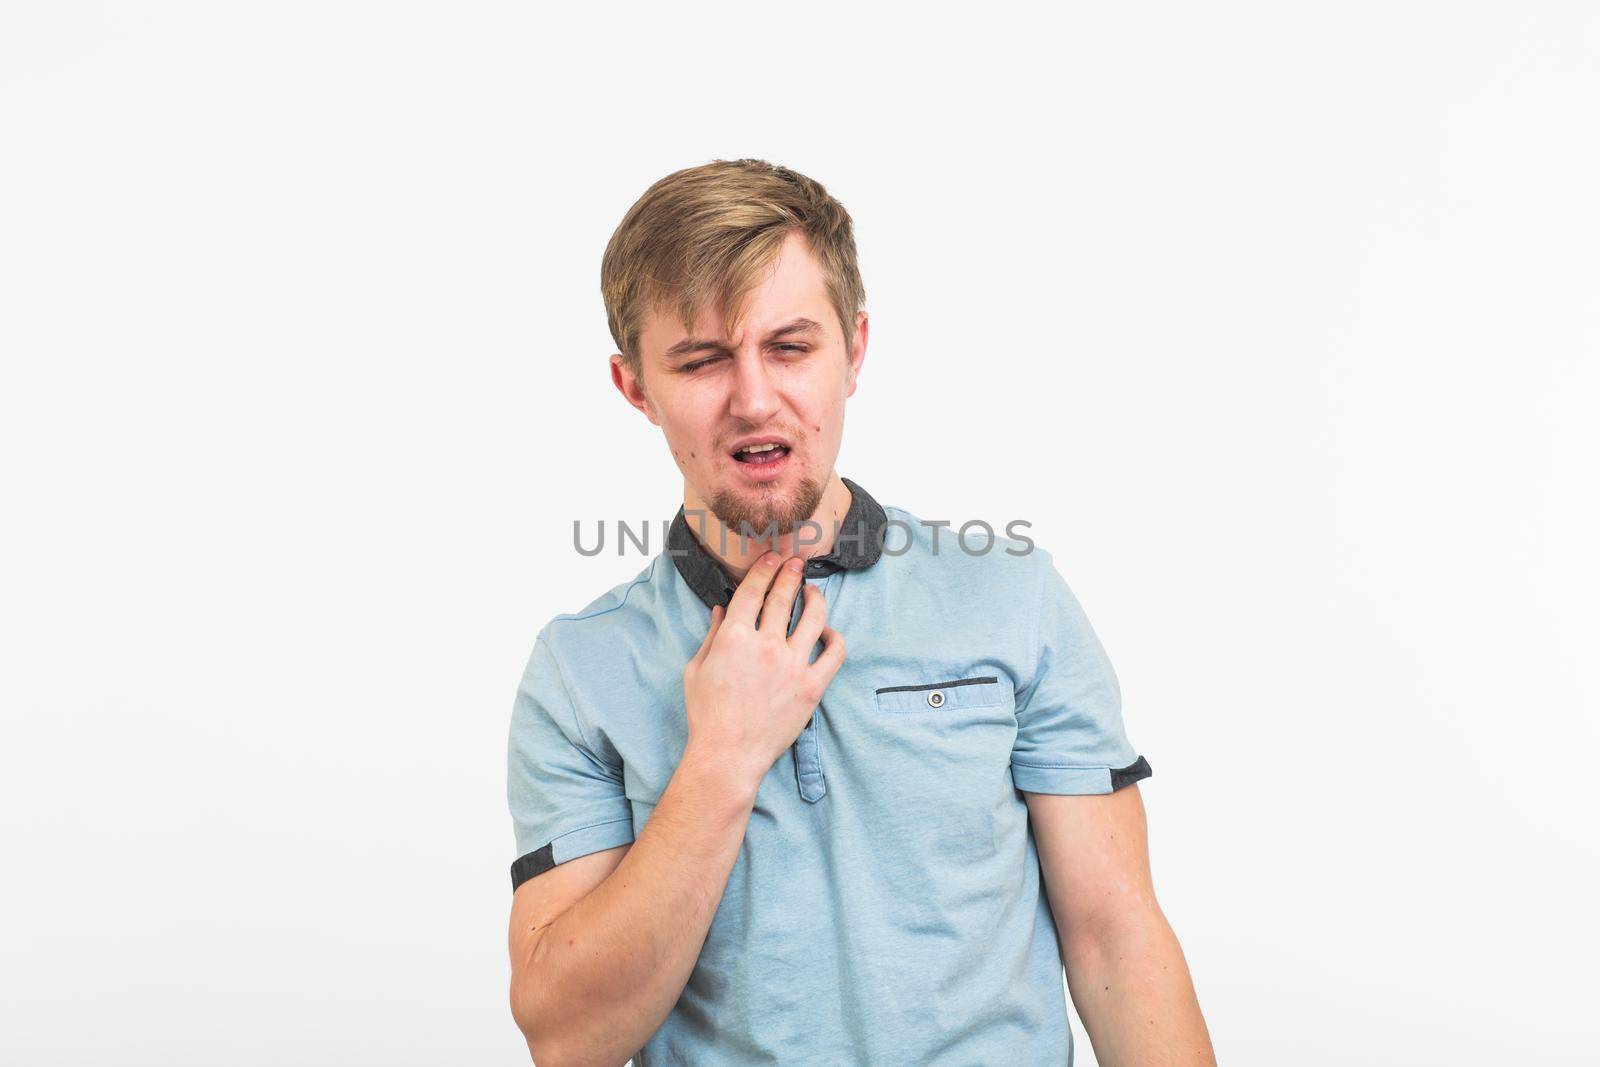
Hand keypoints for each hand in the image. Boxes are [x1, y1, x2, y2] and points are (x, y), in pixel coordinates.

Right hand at [681, 552, 845, 791]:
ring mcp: (792, 665)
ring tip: (814, 592)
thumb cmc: (707, 714)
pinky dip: (835, 637)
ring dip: (815, 598)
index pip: (753, 590)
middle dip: (791, 573)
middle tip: (796, 563)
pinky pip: (834, 653)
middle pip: (784, 597)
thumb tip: (722, 608)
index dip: (764, 569)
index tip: (772, 558)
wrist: (728, 754)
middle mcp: (765, 645)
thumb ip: (712, 635)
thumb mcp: (697, 669)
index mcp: (734, 637)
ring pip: (813, 618)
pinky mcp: (812, 686)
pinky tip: (828, 632)